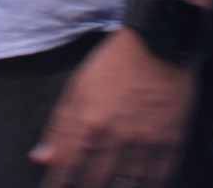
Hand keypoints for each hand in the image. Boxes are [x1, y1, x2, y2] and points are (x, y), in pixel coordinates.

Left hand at [29, 29, 196, 187]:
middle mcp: (117, 138)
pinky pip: (159, 178)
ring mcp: (146, 142)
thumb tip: (40, 158)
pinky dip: (147, 187)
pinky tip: (138, 187)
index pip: (67, 168)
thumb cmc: (114, 62)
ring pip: (127, 186)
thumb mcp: (79, 85)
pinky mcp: (172, 141)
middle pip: (95, 183)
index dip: (57, 186)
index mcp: (91, 123)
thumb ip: (60, 125)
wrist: (159, 39)